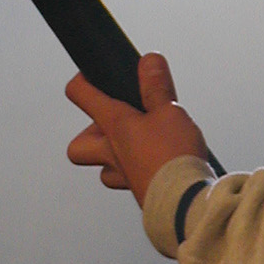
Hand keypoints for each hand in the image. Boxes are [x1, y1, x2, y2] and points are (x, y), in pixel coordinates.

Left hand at [66, 53, 209, 206]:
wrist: (186, 203)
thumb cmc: (173, 156)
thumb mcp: (170, 110)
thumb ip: (157, 86)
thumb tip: (148, 61)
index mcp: (114, 125)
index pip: (81, 95)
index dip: (82, 82)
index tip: (92, 77)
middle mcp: (111, 152)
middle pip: (77, 145)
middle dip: (90, 134)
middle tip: (115, 124)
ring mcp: (123, 175)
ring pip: (102, 168)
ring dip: (112, 157)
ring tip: (138, 145)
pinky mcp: (140, 193)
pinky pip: (127, 182)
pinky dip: (136, 173)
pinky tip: (155, 166)